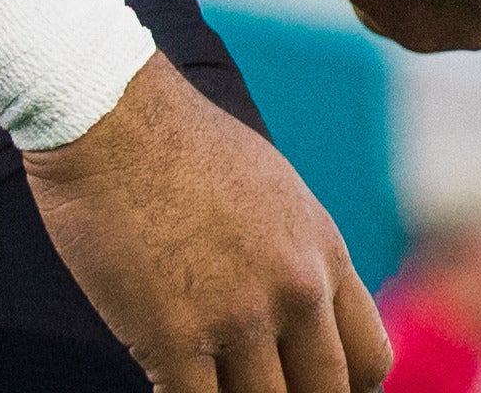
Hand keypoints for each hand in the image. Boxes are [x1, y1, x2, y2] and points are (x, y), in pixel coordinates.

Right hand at [23, 56, 388, 392]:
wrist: (111, 115)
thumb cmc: (181, 145)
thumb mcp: (275, 193)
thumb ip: (298, 257)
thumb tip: (304, 312)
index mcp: (322, 252)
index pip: (369, 361)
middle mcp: (295, 289)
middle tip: (254, 391)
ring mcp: (237, 316)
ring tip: (210, 381)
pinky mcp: (173, 337)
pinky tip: (168, 381)